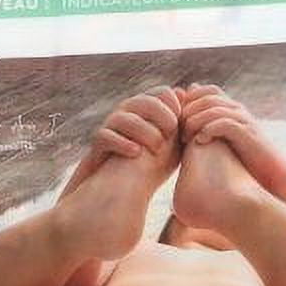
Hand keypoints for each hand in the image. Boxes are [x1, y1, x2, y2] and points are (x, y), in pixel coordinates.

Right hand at [63, 87, 181, 195]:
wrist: (122, 192)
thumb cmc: (151, 167)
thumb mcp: (172, 148)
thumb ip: (182, 127)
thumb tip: (188, 99)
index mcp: (147, 112)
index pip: (162, 93)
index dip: (174, 105)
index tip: (182, 124)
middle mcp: (126, 114)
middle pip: (144, 101)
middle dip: (160, 114)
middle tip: (172, 132)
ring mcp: (110, 129)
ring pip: (124, 117)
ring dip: (144, 130)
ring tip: (157, 147)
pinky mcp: (97, 147)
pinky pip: (105, 137)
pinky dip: (122, 143)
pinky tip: (136, 153)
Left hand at [178, 84, 285, 210]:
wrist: (270, 175)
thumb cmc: (242, 161)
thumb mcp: (220, 141)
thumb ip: (205, 127)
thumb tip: (186, 120)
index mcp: (232, 108)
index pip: (206, 90)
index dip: (189, 100)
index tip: (178, 120)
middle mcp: (238, 110)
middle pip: (206, 97)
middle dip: (188, 110)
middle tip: (178, 129)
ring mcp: (244, 120)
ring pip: (213, 108)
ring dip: (195, 121)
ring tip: (185, 138)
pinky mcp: (247, 134)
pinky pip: (224, 123)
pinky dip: (208, 130)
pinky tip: (200, 142)